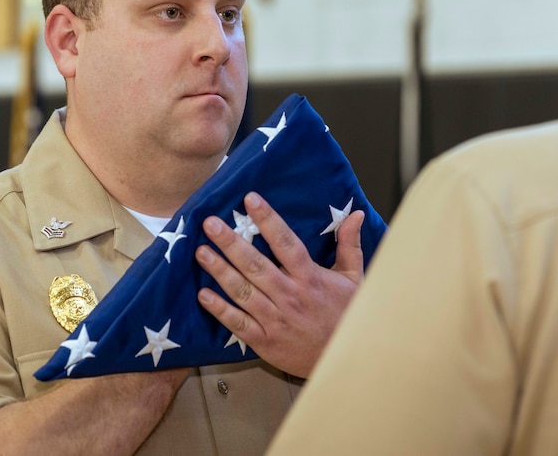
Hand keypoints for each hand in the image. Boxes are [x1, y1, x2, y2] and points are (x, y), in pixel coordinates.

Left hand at [195, 191, 364, 376]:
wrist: (345, 358)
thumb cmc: (347, 316)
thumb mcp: (353, 278)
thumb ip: (349, 244)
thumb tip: (355, 214)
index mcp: (310, 277)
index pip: (285, 243)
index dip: (268, 220)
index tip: (251, 199)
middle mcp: (290, 295)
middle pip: (256, 265)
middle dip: (231, 242)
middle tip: (210, 223)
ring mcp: (275, 319)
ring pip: (242, 291)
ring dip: (220, 270)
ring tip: (201, 252)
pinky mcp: (265, 341)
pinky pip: (238, 324)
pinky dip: (220, 310)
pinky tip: (203, 295)